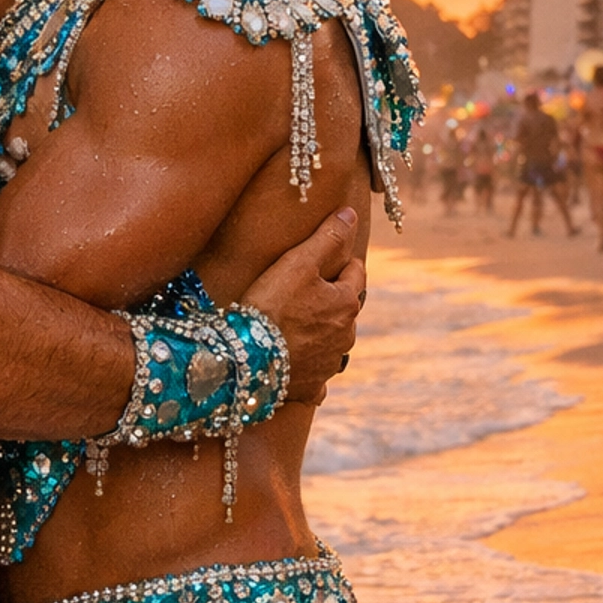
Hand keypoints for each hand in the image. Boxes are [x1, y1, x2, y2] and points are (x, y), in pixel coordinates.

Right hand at [241, 208, 364, 405]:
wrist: (247, 359)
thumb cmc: (271, 307)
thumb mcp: (297, 263)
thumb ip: (327, 237)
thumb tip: (351, 215)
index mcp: (347, 303)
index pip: (354, 271)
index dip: (336, 263)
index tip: (315, 262)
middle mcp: (346, 336)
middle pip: (344, 308)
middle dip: (329, 300)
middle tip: (298, 293)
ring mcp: (330, 364)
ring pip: (332, 341)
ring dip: (320, 333)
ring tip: (291, 327)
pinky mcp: (312, 386)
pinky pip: (317, 375)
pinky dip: (308, 367)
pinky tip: (292, 362)